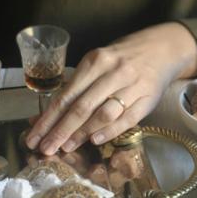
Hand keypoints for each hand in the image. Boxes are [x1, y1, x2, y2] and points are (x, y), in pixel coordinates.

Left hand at [25, 22, 196, 154]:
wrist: (161, 49)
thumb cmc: (121, 59)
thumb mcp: (97, 63)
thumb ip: (76, 87)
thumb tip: (46, 117)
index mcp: (96, 61)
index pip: (66, 95)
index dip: (49, 118)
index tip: (34, 136)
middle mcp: (113, 72)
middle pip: (82, 107)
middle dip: (60, 131)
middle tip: (45, 148)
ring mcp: (132, 86)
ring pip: (103, 114)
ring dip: (82, 133)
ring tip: (66, 148)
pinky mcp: (147, 99)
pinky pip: (126, 119)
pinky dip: (109, 131)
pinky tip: (94, 141)